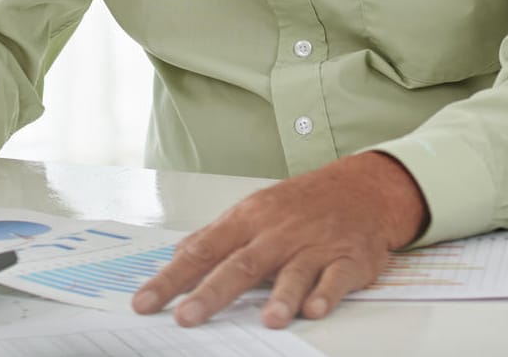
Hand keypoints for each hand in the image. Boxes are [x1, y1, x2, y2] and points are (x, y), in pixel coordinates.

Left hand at [133, 152, 427, 328]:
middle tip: (187, 317)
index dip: (172, 278)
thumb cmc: (301, 203)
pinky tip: (314, 309)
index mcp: (248, 220)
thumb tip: (179, 257)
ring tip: (269, 321)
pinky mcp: (348, 259)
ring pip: (294, 271)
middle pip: (241, 263)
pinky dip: (326, 293)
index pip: (202, 250)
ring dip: (281, 296)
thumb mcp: (254, 210)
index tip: (146, 303)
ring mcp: (314, 246)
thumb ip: (217, 236)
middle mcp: (277, 232)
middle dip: (212, 292)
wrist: (361, 188)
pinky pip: (337, 278)